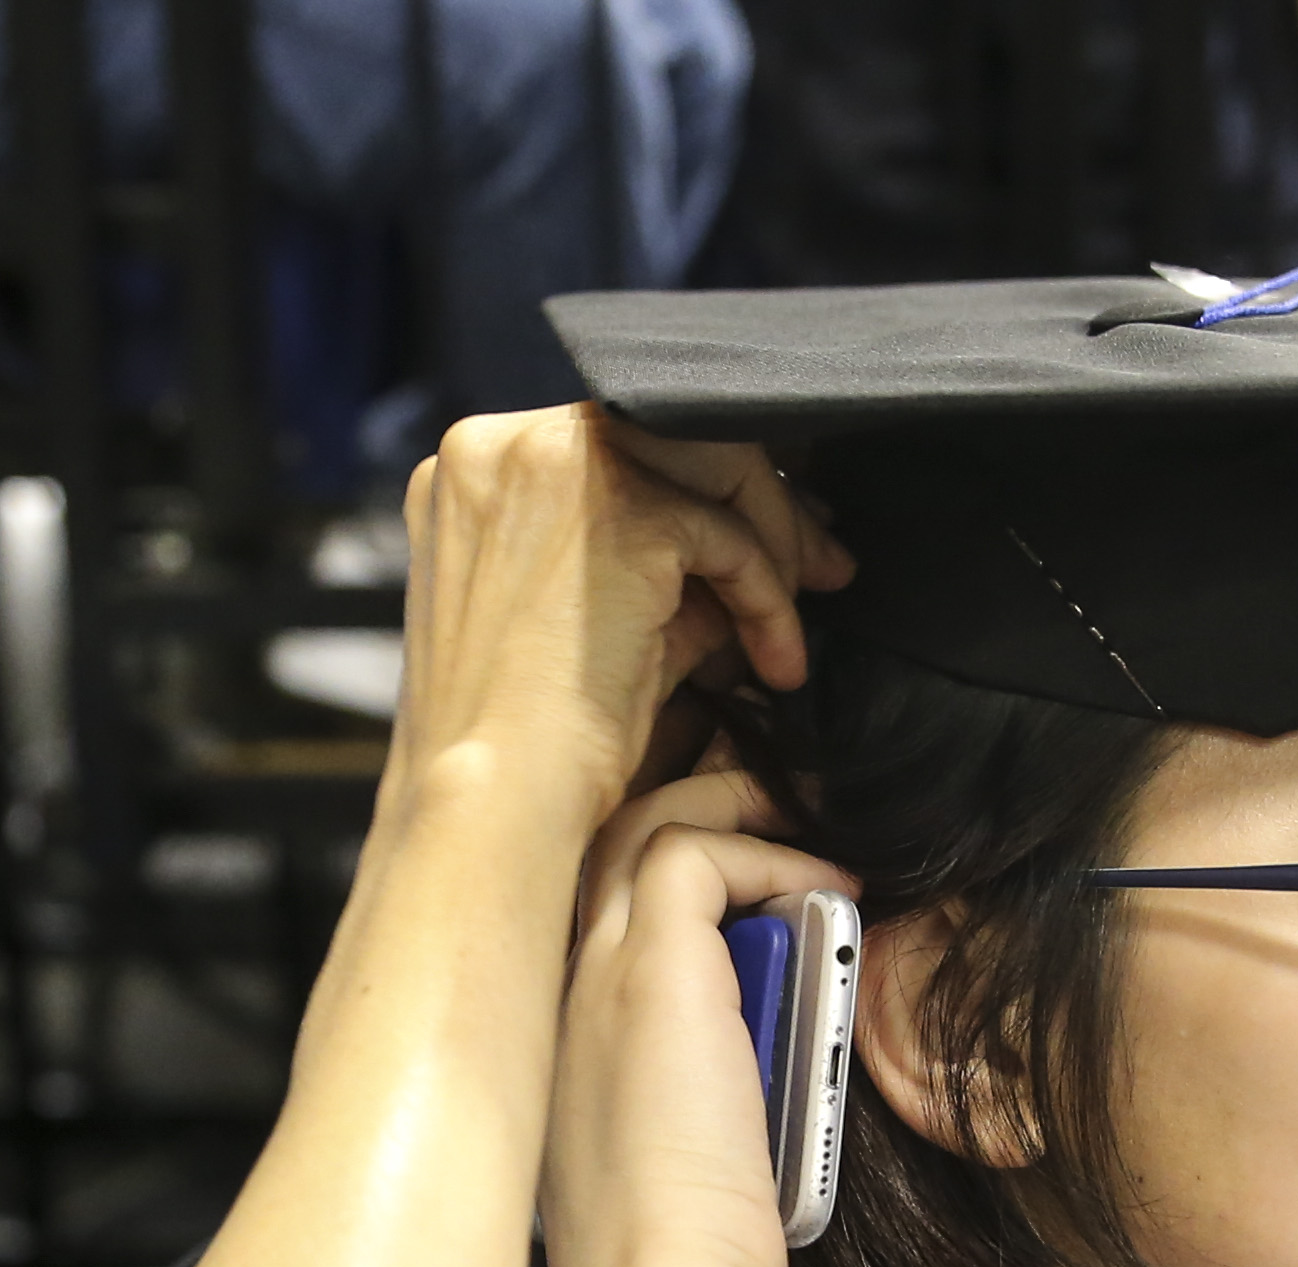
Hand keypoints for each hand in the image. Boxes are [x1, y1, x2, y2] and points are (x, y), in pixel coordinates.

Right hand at [390, 410, 852, 827]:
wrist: (493, 801)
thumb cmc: (521, 738)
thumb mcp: (584, 617)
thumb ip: (648, 564)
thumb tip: (746, 550)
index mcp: (477, 466)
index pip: (622, 442)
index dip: (701, 490)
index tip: (763, 541)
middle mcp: (506, 444)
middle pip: (674, 435)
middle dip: (761, 502)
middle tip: (820, 567)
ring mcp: (559, 465)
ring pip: (716, 465)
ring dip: (779, 542)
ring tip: (804, 616)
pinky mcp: (622, 512)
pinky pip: (732, 537)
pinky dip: (771, 600)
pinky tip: (778, 663)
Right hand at [542, 773, 853, 1266]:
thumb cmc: (680, 1255)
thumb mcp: (693, 1155)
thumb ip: (717, 1094)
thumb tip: (781, 1060)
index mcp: (575, 1043)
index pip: (612, 922)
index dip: (684, 888)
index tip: (762, 896)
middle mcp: (570, 993)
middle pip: (615, 853)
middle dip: (701, 817)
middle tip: (783, 819)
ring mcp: (600, 973)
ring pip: (645, 828)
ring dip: (735, 812)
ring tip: (810, 827)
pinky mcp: (652, 968)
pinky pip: (699, 853)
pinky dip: (770, 853)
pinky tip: (828, 892)